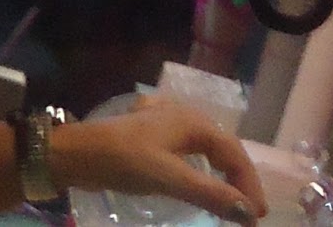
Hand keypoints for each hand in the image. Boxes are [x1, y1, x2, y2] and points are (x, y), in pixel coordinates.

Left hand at [49, 98, 267, 223]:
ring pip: (206, 148)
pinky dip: (201, 165)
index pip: (235, 154)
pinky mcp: (152, 134)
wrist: (77, 153)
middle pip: (224, 149)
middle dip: (238, 179)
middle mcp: (186, 117)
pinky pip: (189, 149)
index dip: (249, 185)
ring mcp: (167, 123)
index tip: (256, 216)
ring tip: (230, 197)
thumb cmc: (125, 160)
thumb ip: (211, 193)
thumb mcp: (170, 178)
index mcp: (195, 122)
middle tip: (248, 212)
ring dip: (221, 173)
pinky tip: (197, 172)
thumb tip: (248, 212)